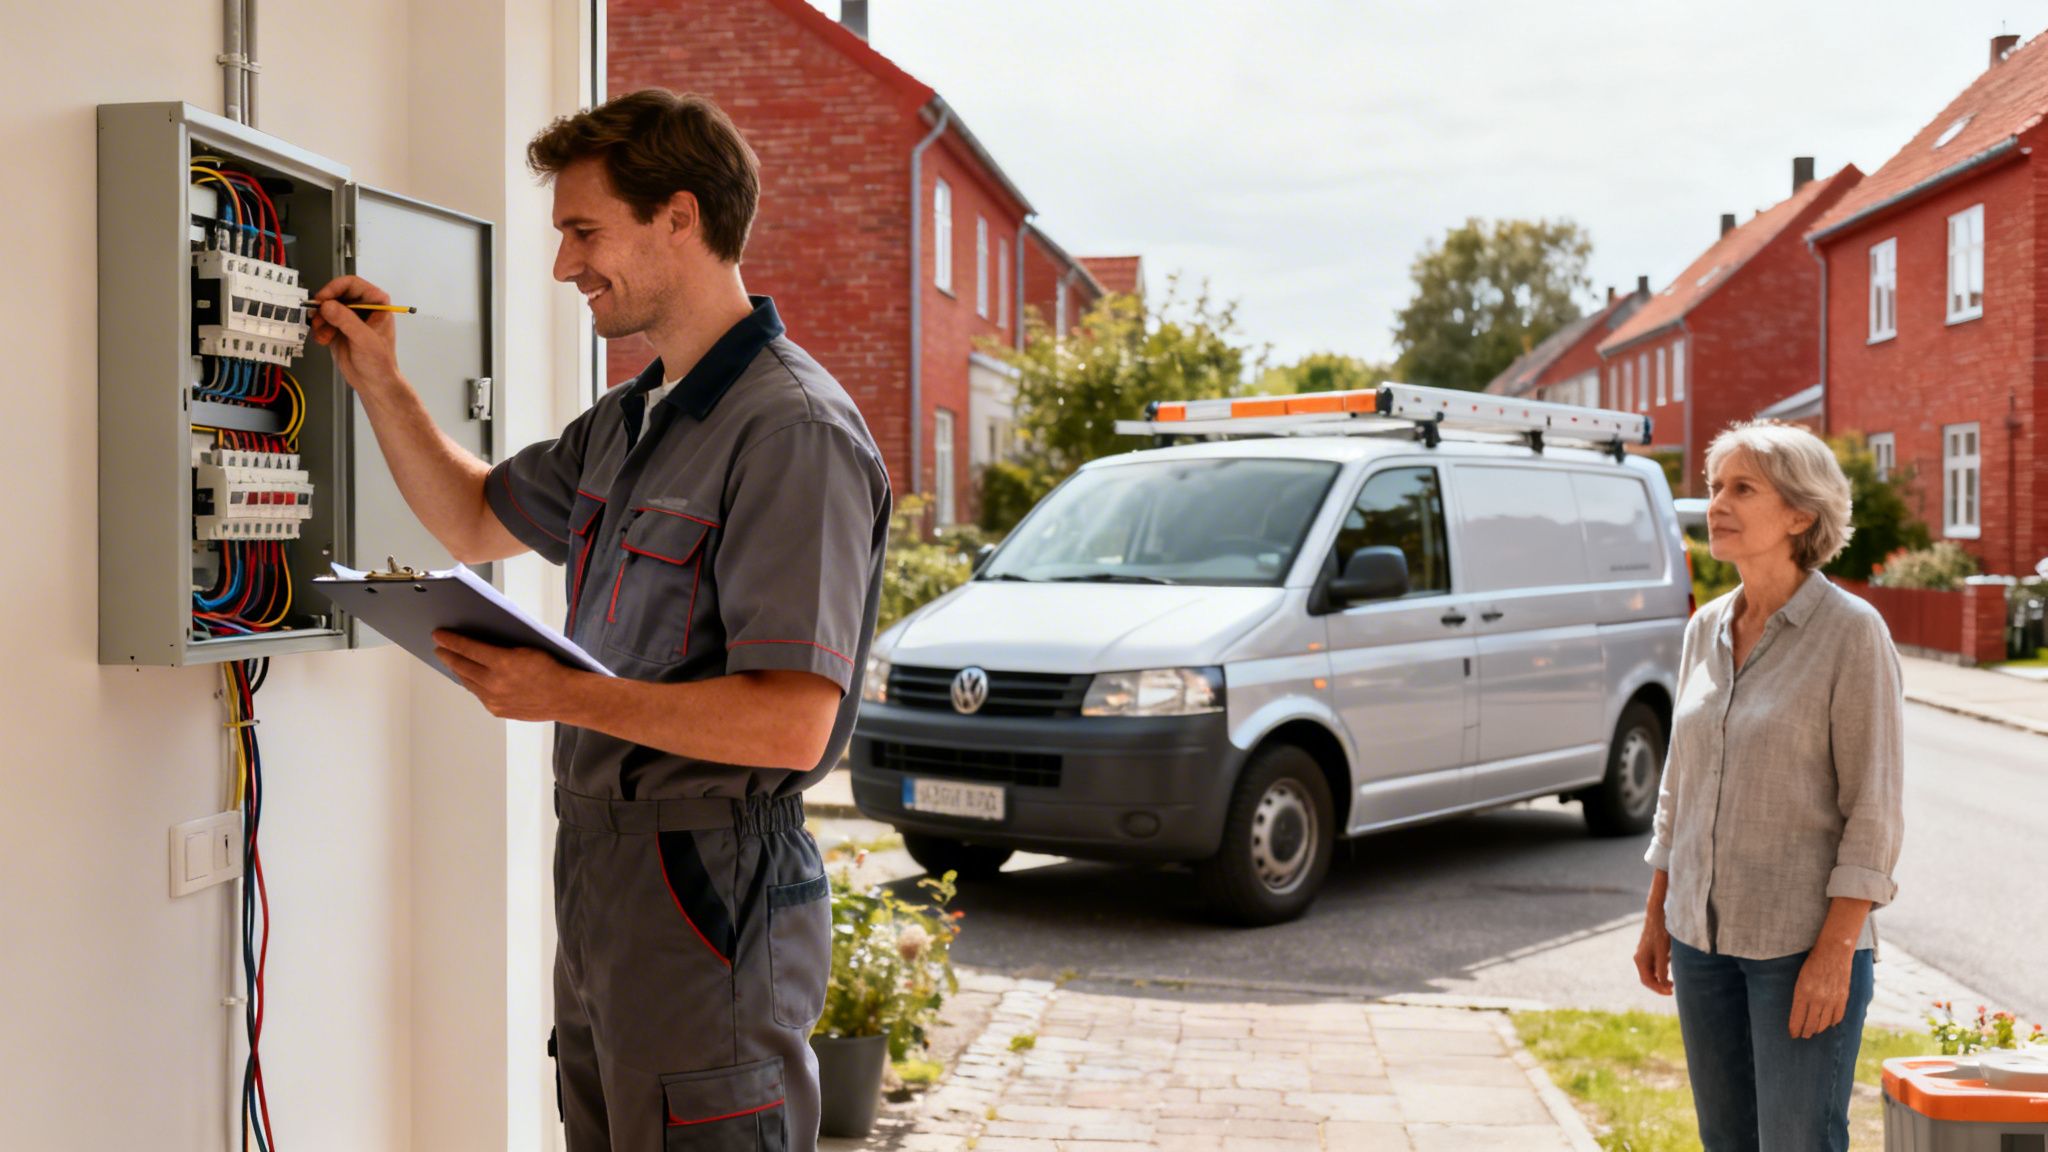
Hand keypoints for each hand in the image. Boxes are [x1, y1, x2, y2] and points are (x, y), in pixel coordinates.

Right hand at [308, 276, 400, 392]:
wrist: (373, 383)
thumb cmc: (379, 363)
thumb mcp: (365, 340)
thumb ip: (347, 321)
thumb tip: (328, 305)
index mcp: (377, 303)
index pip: (352, 284)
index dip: (335, 288)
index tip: (323, 299)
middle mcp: (362, 307)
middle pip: (336, 293)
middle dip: (324, 306)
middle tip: (317, 317)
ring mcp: (349, 317)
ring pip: (326, 307)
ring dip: (320, 319)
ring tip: (322, 333)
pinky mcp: (338, 328)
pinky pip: (322, 320)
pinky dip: (319, 329)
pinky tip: (324, 340)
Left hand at [432, 630, 578, 721]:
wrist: (566, 697)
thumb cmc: (552, 668)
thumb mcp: (527, 648)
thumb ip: (502, 647)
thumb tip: (481, 643)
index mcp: (503, 662)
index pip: (468, 648)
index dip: (451, 640)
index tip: (438, 635)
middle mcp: (494, 683)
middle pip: (462, 666)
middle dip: (448, 655)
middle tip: (439, 647)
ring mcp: (494, 699)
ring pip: (467, 682)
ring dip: (457, 670)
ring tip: (451, 661)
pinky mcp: (497, 710)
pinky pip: (479, 695)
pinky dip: (472, 683)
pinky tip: (469, 677)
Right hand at [1634, 914, 1672, 994]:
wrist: (1658, 914)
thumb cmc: (1660, 933)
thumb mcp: (1662, 952)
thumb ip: (1661, 969)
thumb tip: (1662, 984)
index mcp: (1640, 960)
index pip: (1647, 981)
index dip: (1658, 989)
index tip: (1671, 992)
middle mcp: (1640, 958)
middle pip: (1649, 978)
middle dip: (1660, 985)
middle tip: (1673, 989)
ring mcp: (1645, 954)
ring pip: (1652, 972)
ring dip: (1662, 978)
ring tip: (1673, 981)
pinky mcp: (1651, 950)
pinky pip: (1655, 965)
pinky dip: (1663, 970)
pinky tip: (1671, 968)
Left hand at [1789, 943, 1854, 1038]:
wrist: (1833, 952)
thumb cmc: (1812, 963)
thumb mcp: (1800, 979)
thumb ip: (1800, 996)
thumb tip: (1799, 1012)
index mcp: (1802, 993)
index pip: (1797, 1018)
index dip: (1794, 1029)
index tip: (1792, 1034)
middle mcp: (1817, 999)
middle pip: (1810, 1024)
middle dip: (1805, 1032)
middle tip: (1802, 1036)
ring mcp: (1831, 1000)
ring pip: (1823, 1023)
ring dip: (1817, 1029)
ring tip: (1813, 1032)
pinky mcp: (1842, 998)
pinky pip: (1837, 1016)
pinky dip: (1832, 1022)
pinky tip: (1828, 1024)